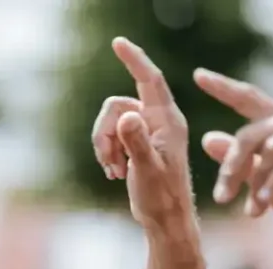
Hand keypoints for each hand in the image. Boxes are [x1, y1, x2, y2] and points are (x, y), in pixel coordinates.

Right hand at [91, 38, 195, 232]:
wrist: (166, 221)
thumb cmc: (161, 198)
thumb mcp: (147, 170)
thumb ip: (136, 142)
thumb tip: (125, 117)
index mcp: (167, 121)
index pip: (149, 80)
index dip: (134, 59)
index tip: (117, 43)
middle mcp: (159, 121)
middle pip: (118, 106)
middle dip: (104, 132)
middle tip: (109, 161)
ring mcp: (148, 131)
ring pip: (112, 122)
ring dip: (105, 146)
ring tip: (114, 171)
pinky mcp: (139, 143)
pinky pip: (113, 135)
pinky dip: (108, 153)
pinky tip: (115, 173)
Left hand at [193, 69, 272, 268]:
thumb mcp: (260, 179)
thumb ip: (238, 158)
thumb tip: (207, 137)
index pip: (249, 99)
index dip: (224, 87)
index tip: (198, 76)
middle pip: (252, 133)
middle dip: (232, 167)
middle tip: (221, 198)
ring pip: (272, 148)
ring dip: (257, 183)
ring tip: (251, 211)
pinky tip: (263, 204)